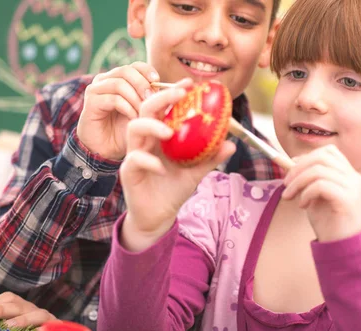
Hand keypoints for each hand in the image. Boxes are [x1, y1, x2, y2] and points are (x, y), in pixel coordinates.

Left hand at [0, 292, 56, 327]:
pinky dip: (46, 329)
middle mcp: (34, 311)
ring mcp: (47, 320)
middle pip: (19, 306)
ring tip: (9, 326)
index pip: (10, 298)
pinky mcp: (57, 329)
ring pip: (37, 315)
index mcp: (22, 309)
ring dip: (22, 319)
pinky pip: (53, 327)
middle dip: (2, 309)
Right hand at [77, 62, 159, 159]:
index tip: (159, 82)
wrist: (107, 150)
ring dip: (136, 99)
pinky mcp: (91, 101)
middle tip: (153, 101)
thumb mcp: (147, 113)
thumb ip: (162, 99)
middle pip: (127, 70)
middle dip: (143, 85)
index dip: (148, 71)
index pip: (136, 66)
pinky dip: (127, 108)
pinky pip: (113, 98)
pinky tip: (134, 119)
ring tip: (143, 114)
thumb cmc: (127, 131)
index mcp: (120, 79)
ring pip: (120, 83)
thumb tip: (188, 84)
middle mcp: (106, 80)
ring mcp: (97, 89)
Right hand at [120, 78, 235, 250]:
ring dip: (152, 126)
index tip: (190, 84)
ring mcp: (135, 153)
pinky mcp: (128, 171)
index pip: (163, 107)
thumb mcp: (195, 172)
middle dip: (162, 97)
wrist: (158, 216)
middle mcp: (145, 140)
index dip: (173, 93)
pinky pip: (135, 159)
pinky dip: (149, 161)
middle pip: (146, 109)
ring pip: (134, 128)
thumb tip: (231, 144)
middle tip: (180, 94)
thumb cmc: (173, 189)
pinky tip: (163, 169)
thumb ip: (210, 158)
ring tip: (169, 132)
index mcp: (159, 135)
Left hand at [282, 144, 360, 241]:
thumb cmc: (328, 223)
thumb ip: (309, 179)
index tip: (291, 172)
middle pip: (322, 157)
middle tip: (285, 185)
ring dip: (297, 182)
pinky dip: (306, 193)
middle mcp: (354, 178)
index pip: (328, 152)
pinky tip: (302, 205)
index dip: (306, 157)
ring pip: (318, 170)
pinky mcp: (348, 200)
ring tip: (290, 197)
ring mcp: (353, 188)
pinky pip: (321, 185)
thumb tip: (293, 162)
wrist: (341, 247)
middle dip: (298, 168)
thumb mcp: (315, 197)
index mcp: (349, 175)